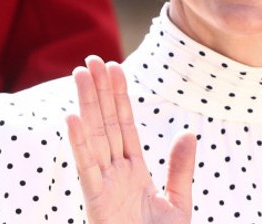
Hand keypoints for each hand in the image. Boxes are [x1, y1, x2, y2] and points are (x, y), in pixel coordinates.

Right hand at [66, 56, 196, 223]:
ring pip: (94, 137)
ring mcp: (103, 186)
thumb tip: (189, 132)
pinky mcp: (96, 201)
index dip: (118, 97)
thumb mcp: (177, 204)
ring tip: (81, 73)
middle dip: (98, 91)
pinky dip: (79, 142)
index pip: (124, 126)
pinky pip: (87, 167)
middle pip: (106, 124)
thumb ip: (180, 168)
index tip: (113, 68)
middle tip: (91, 59)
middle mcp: (115, 174)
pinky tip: (72, 117)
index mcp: (133, 172)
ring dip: (86, 104)